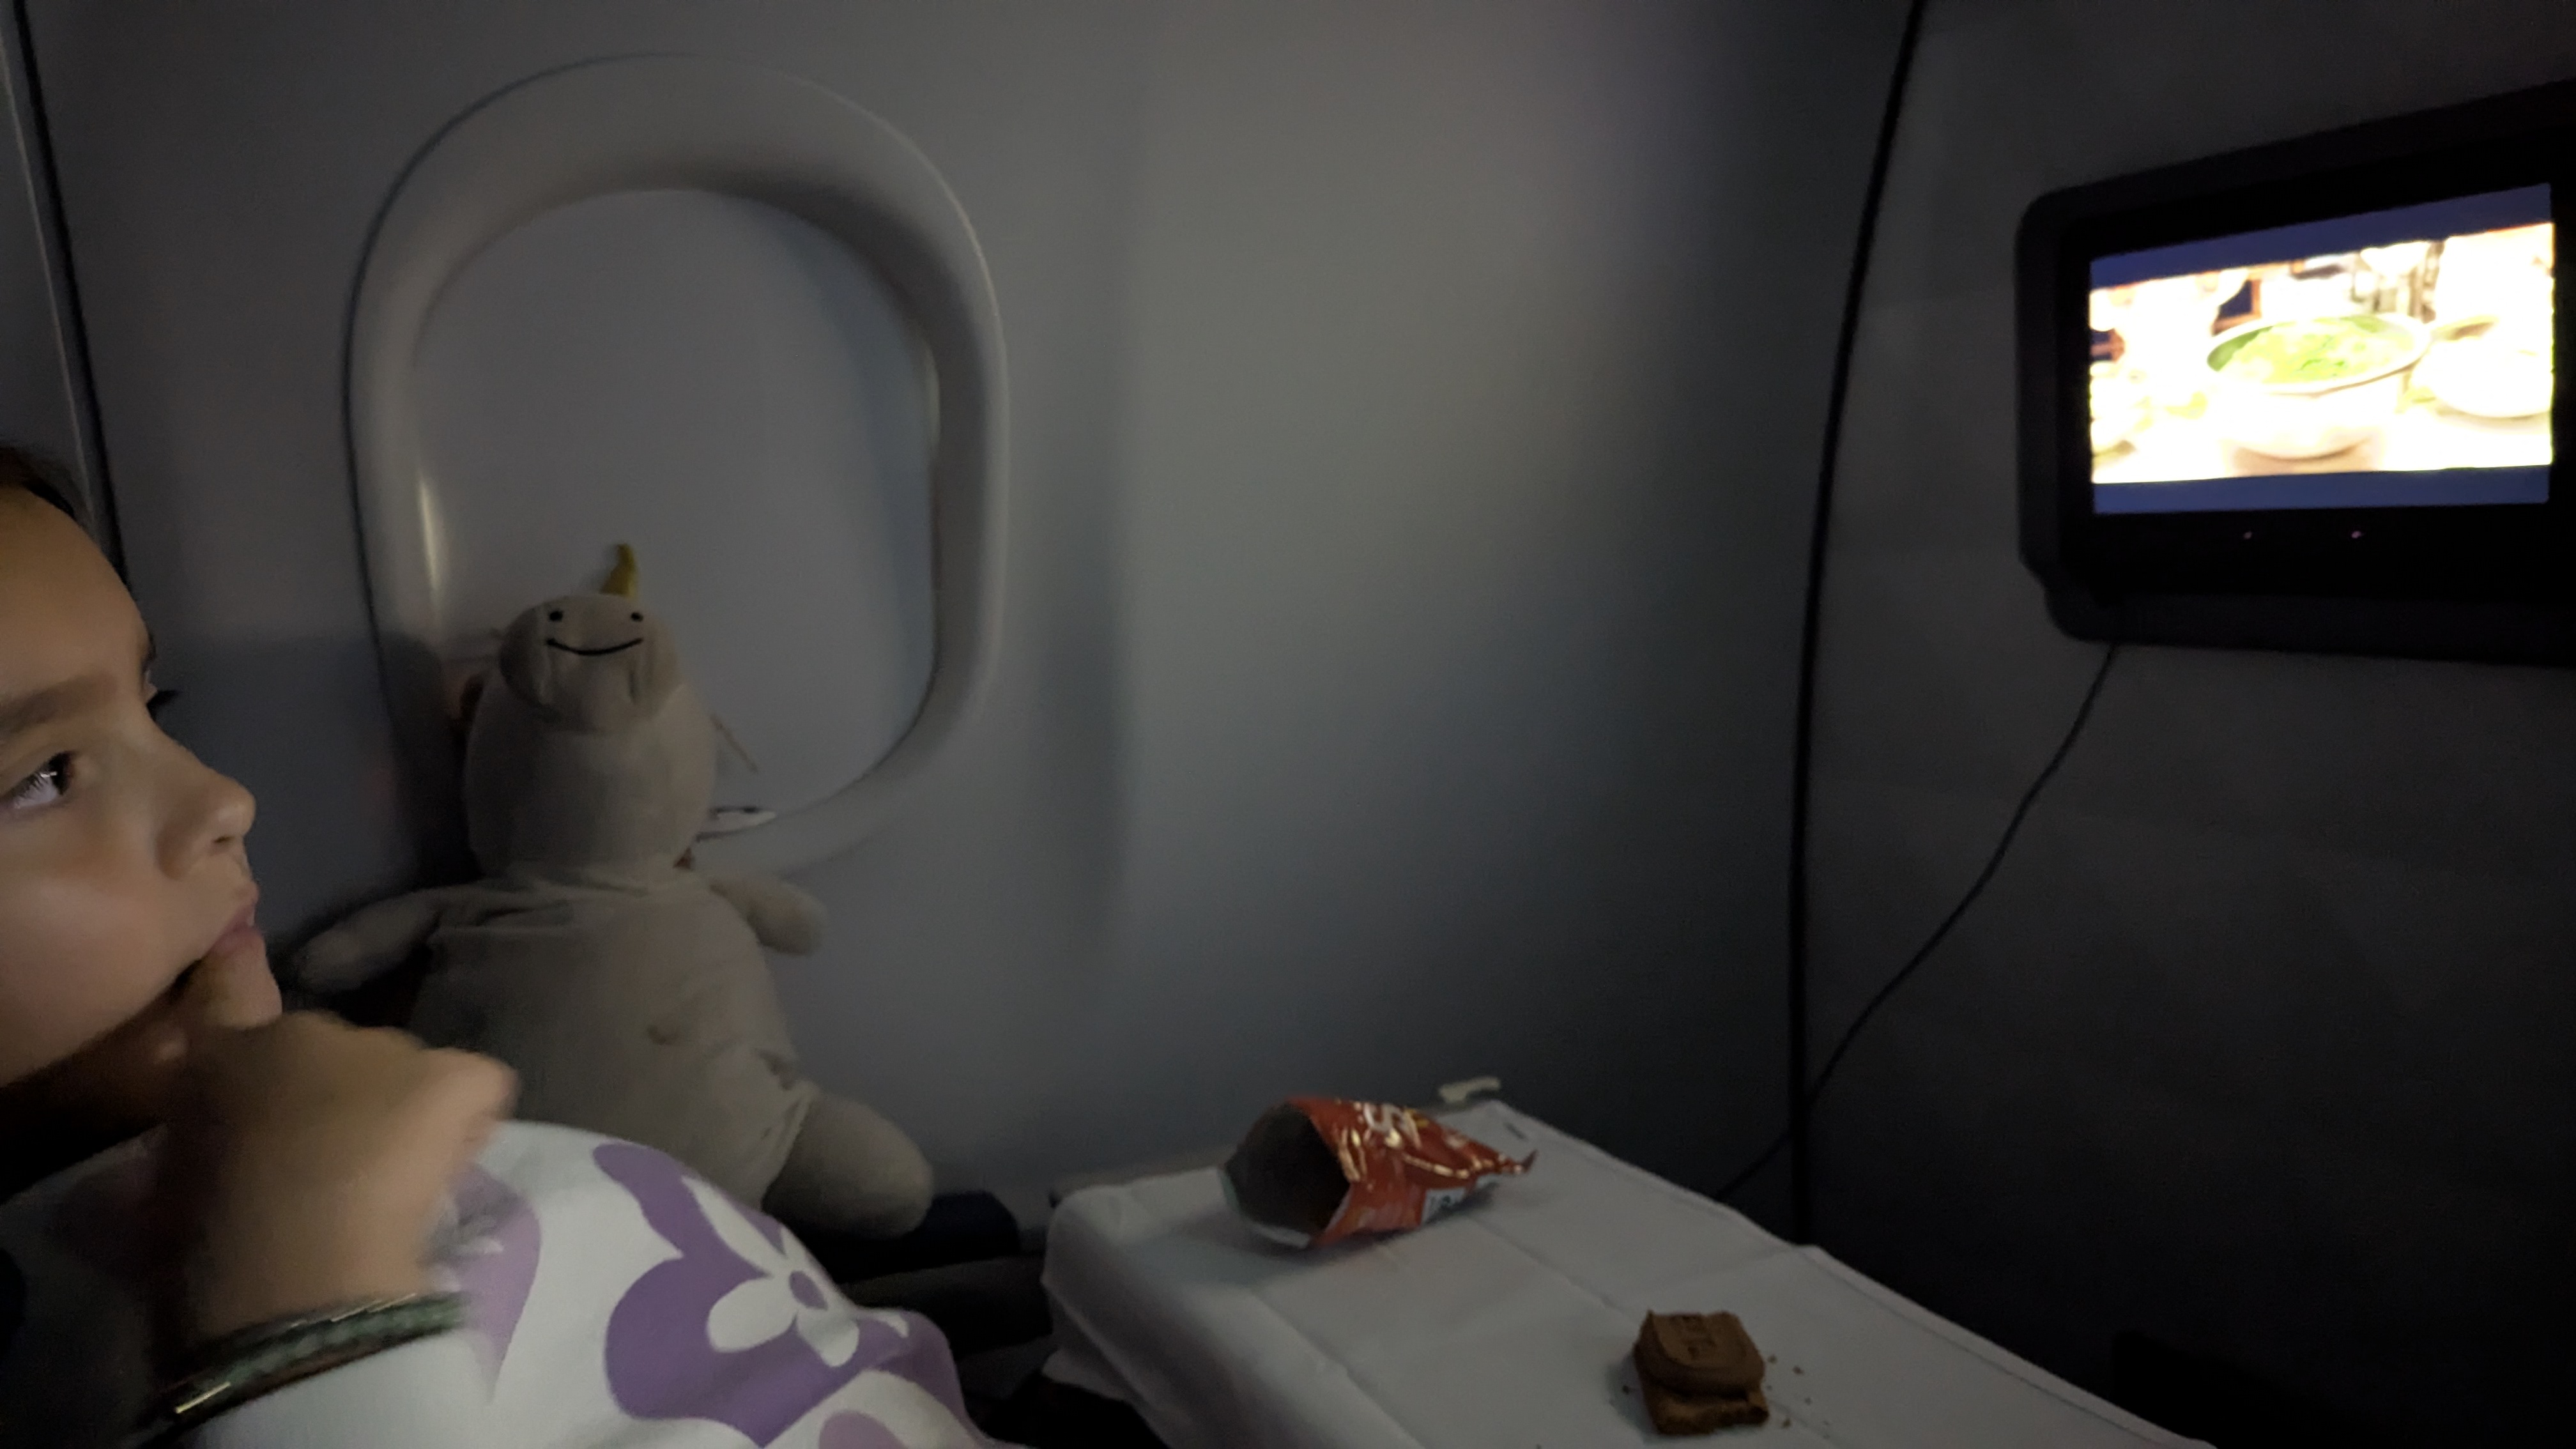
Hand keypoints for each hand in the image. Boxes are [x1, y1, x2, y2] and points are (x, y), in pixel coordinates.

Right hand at [149, 933, 515, 1348]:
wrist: (281, 1270)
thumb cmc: (205, 1252)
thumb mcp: (166, 1192)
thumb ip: (199, 1144)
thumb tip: (228, 1148)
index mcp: (215, 1053)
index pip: (229, 994)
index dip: (254, 1016)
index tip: (268, 1059)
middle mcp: (302, 1028)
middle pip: (337, 1053)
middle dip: (338, 1100)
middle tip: (331, 1169)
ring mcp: (381, 1045)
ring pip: (408, 1072)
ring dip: (401, 1115)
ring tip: (388, 1183)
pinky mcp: (449, 1075)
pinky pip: (478, 1088)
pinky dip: (469, 1124)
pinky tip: (442, 1171)